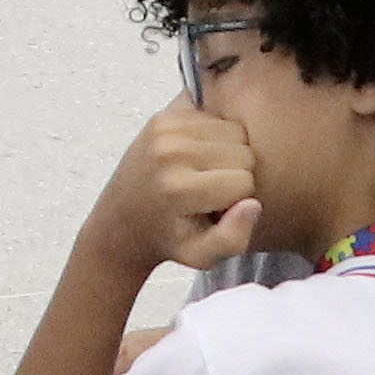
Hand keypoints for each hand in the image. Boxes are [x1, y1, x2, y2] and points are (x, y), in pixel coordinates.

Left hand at [82, 102, 264, 280]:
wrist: (122, 220)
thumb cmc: (169, 240)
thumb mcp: (202, 257)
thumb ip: (233, 239)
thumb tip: (253, 204)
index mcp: (179, 189)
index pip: (245, 183)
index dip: (238, 200)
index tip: (217, 210)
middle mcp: (170, 153)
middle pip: (244, 153)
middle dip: (237, 174)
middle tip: (210, 192)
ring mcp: (164, 130)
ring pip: (234, 131)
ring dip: (228, 153)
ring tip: (203, 174)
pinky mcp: (162, 116)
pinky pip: (215, 117)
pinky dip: (214, 136)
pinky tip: (195, 158)